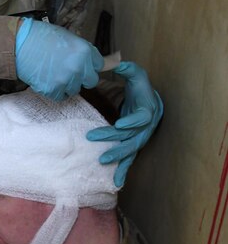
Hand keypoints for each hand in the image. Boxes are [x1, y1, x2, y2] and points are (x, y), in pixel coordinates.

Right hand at [15, 18, 102, 100]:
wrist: (18, 44)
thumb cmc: (42, 37)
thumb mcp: (69, 38)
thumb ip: (86, 51)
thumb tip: (116, 59)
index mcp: (85, 51)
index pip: (99, 65)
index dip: (88, 64)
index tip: (78, 61)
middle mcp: (79, 67)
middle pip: (91, 81)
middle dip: (81, 77)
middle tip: (66, 69)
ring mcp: (66, 80)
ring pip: (75, 90)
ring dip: (67, 84)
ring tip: (53, 73)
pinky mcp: (52, 90)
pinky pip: (60, 96)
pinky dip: (53, 91)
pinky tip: (46, 79)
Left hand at [86, 61, 163, 186]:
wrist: (150, 101)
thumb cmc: (141, 87)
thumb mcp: (136, 75)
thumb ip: (126, 69)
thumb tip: (117, 62)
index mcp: (146, 111)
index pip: (140, 118)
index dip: (131, 121)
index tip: (120, 124)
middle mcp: (145, 127)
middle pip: (130, 136)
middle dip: (113, 139)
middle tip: (94, 139)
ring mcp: (139, 137)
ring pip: (129, 150)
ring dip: (117, 157)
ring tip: (102, 161)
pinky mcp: (133, 144)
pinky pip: (129, 159)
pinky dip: (123, 170)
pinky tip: (116, 181)